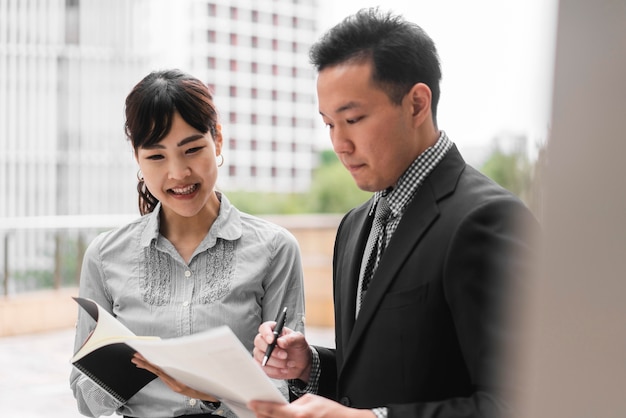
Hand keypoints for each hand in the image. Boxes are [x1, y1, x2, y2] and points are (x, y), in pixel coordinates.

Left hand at [131, 353, 218, 402]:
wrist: (204, 397)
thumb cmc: (204, 389)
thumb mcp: (201, 387)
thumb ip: (198, 381)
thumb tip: (203, 375)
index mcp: (177, 384)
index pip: (161, 372)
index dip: (151, 365)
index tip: (143, 358)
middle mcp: (172, 383)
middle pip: (156, 371)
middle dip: (145, 363)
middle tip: (136, 357)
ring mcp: (171, 382)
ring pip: (157, 372)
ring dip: (147, 365)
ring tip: (137, 360)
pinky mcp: (172, 381)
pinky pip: (160, 374)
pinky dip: (153, 368)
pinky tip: (147, 365)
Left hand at [248, 394, 374, 417]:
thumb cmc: (330, 411)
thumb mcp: (312, 400)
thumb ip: (295, 403)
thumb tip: (283, 406)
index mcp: (299, 414)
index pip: (274, 410)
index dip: (261, 406)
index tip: (252, 403)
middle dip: (261, 416)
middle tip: (255, 410)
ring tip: (262, 416)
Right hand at [252, 321, 311, 381]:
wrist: (301, 365)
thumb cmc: (299, 349)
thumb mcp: (300, 341)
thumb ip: (291, 339)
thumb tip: (280, 341)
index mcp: (274, 330)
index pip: (264, 327)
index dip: (266, 333)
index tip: (272, 340)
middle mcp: (266, 340)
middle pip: (259, 342)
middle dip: (272, 351)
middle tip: (284, 355)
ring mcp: (262, 353)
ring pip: (260, 356)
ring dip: (275, 362)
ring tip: (288, 363)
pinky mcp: (262, 365)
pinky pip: (262, 368)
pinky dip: (274, 370)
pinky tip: (283, 369)